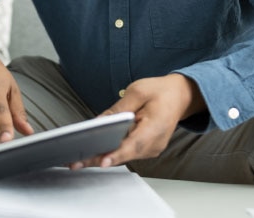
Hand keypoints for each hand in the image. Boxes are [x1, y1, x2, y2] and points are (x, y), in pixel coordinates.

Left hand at [71, 73, 203, 169]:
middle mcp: (154, 144)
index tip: (103, 160)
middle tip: (75, 162)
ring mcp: (150, 149)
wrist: (179, 96)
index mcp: (156, 128)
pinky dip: (108, 152)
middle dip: (98, 158)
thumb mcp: (137, 92)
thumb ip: (118, 109)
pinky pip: (124, 152)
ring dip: (100, 157)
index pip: (134, 145)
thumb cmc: (160, 92)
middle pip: (123, 155)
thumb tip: (98, 123)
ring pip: (122, 156)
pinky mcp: (144, 149)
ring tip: (76, 159)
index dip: (117, 154)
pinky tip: (90, 153)